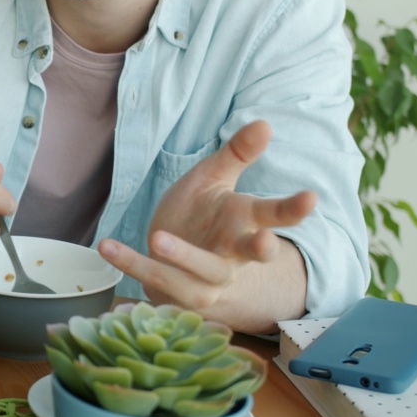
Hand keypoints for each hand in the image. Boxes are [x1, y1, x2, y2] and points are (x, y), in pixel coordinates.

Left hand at [98, 120, 314, 316]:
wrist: (173, 260)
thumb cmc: (202, 215)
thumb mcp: (215, 179)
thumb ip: (237, 154)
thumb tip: (264, 123)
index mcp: (244, 223)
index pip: (274, 217)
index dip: (293, 210)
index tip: (310, 197)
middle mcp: (232, 256)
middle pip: (253, 255)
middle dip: (262, 250)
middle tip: (266, 242)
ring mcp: (206, 280)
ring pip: (201, 274)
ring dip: (182, 258)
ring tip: (158, 239)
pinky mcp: (176, 292)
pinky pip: (154, 280)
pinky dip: (130, 263)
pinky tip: (106, 246)